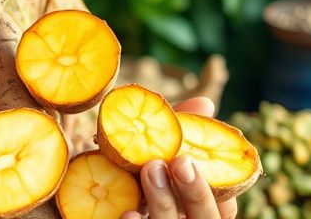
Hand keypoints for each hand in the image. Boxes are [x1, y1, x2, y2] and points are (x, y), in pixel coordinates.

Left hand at [120, 97, 237, 218]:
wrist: (88, 207)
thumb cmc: (136, 174)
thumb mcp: (157, 154)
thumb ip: (180, 134)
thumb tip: (205, 103)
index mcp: (197, 210)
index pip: (222, 208)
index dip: (219, 189)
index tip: (201, 162)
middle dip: (196, 192)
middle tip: (180, 162)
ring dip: (163, 201)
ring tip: (150, 169)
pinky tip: (127, 212)